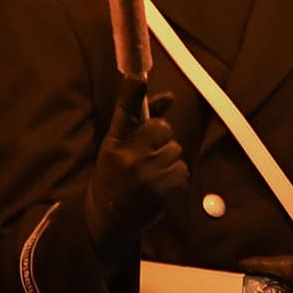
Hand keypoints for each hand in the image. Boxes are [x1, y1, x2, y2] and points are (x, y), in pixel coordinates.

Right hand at [83, 75, 186, 261]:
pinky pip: (182, 170)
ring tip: (152, 172)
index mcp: (115, 142)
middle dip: (161, 139)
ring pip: (176, 150)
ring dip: (169, 159)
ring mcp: (148, 175)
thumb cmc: (115, 173)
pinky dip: (175, 176)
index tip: (138, 77)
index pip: (125, 113)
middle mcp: (130, 156)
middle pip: (164, 130)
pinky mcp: (164, 190)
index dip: (132, 94)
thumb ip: (142, 120)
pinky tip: (159, 184)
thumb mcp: (118, 146)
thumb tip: (169, 96)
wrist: (110, 214)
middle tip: (147, 153)